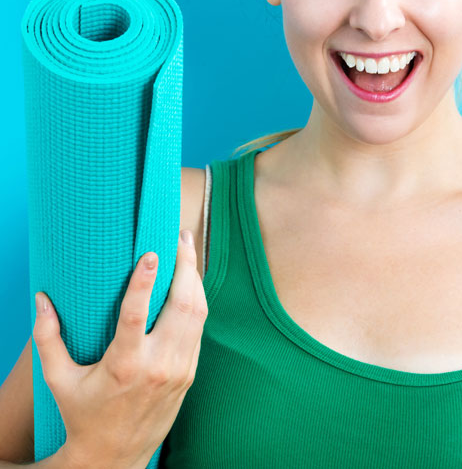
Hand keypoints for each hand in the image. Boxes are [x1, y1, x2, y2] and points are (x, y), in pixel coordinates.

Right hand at [32, 229, 207, 467]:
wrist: (114, 455)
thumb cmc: (82, 413)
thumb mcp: (59, 380)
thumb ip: (48, 340)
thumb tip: (41, 299)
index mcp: (124, 366)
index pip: (137, 316)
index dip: (144, 283)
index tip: (149, 254)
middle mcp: (158, 365)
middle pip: (182, 306)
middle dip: (186, 266)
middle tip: (181, 237)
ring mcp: (179, 368)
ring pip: (198, 314)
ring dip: (195, 279)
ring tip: (188, 249)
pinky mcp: (189, 372)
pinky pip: (199, 328)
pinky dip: (197, 301)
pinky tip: (191, 282)